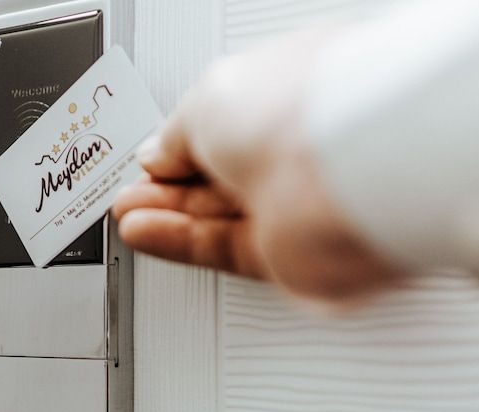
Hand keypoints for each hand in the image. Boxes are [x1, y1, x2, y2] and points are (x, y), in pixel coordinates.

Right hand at [111, 30, 400, 303]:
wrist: (350, 174)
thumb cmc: (304, 113)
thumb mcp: (207, 100)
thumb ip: (175, 135)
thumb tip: (157, 155)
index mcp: (295, 90)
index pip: (230, 121)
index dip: (184, 140)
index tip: (150, 156)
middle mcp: (303, 148)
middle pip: (223, 175)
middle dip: (170, 185)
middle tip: (133, 191)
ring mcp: (300, 204)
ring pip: (221, 217)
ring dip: (168, 216)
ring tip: (129, 214)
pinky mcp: (293, 255)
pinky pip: (224, 248)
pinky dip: (180, 243)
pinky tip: (146, 233)